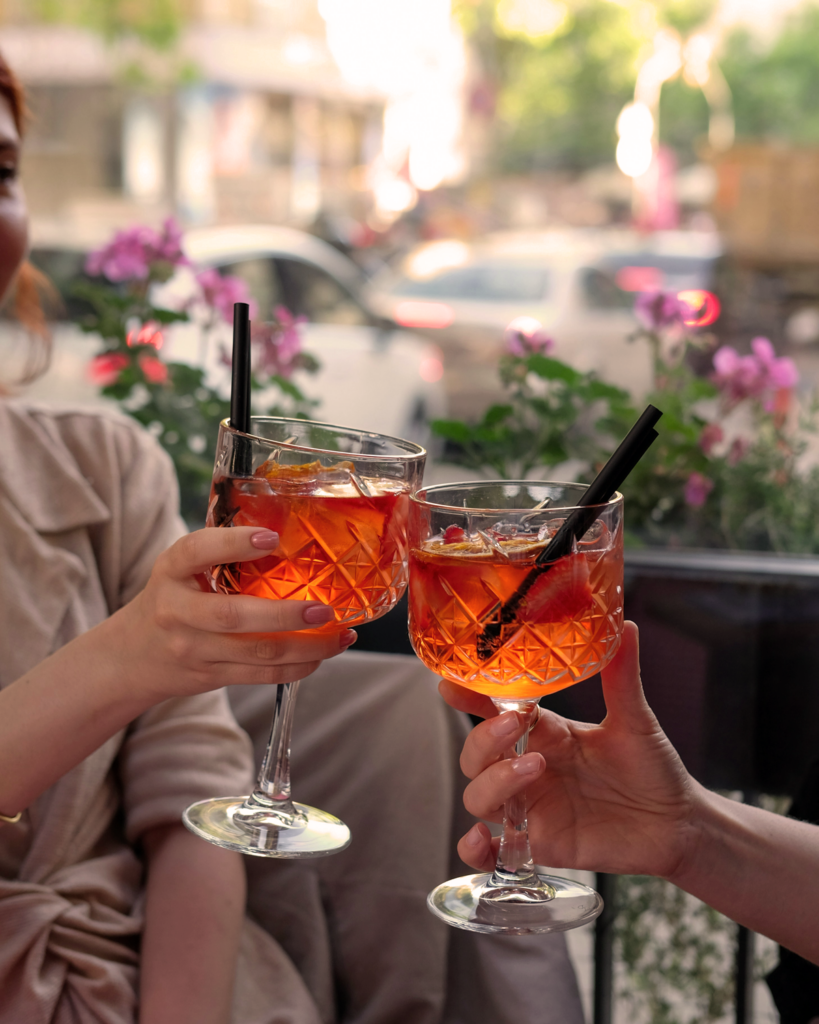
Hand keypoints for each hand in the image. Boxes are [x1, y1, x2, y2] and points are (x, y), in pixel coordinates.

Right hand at [111, 527, 354, 702]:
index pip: (197, 551)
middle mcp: (178, 611)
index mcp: (171, 569)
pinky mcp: (210, 675)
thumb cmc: (173, 597)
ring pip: (256, 653)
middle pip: (234, 616)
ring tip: (340, 635)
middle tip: (324, 609)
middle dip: (285, 615)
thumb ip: (221, 553)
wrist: (133, 655)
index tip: (272, 538)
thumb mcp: (181, 567)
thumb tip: (292, 534)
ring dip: (306, 646)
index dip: (233, 543)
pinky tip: (321, 655)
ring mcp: (193, 648)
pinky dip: (297, 667)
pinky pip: (260, 675)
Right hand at [441, 622, 697, 879]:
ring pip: (479, 795)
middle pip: (476, 753)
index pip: (492, 710)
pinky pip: (491, 852)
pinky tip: (485, 840)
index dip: (467, 696)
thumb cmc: (653, 767)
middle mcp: (528, 766)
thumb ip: (621, 677)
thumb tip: (626, 627)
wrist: (677, 824)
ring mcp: (530, 806)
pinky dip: (476, 849)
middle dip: (484, 737)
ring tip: (535, 769)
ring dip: (494, 782)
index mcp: (545, 731)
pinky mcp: (539, 843)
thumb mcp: (635, 720)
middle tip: (517, 726)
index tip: (450, 683)